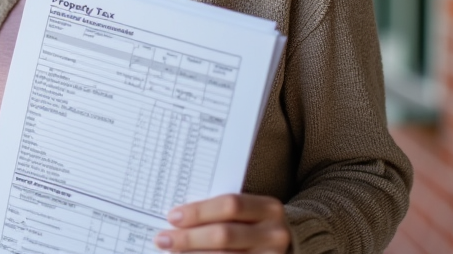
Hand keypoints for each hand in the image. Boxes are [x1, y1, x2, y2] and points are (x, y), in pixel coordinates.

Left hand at [155, 193, 289, 252]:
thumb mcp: (248, 211)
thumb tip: (177, 217)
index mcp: (269, 208)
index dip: (199, 211)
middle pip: (224, 235)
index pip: (230, 205)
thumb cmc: (256, 224)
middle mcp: (274, 234)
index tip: (172, 216)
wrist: (289, 246)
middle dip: (189, 238)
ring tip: (171, 253)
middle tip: (163, 239)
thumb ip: (221, 210)